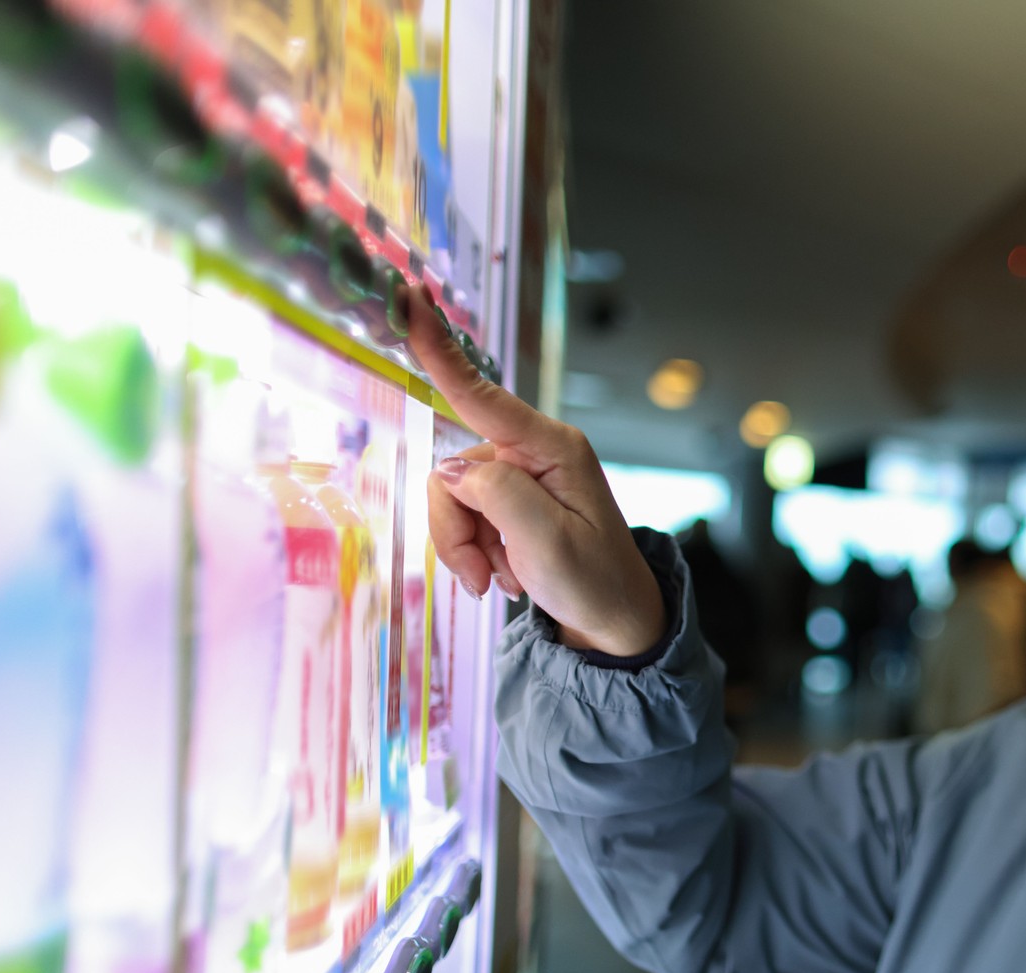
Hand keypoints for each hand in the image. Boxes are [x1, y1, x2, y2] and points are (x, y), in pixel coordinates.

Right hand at [406, 284, 666, 656]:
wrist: (615, 621)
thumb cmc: (594, 581)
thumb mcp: (547, 541)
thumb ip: (495, 495)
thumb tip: (450, 471)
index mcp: (552, 448)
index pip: (482, 394)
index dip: (439, 348)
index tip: (410, 299)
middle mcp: (534, 451)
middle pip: (454, 471)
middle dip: (456, 528)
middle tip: (483, 577)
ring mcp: (520, 475)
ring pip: (452, 498)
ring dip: (466, 546)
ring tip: (500, 579)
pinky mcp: (510, 498)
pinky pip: (463, 515)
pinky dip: (473, 551)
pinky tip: (504, 573)